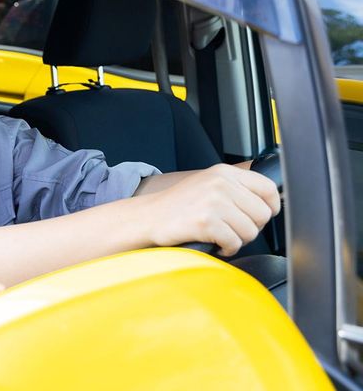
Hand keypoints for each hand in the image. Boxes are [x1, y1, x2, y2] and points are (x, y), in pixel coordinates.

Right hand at [142, 163, 280, 256]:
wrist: (150, 217)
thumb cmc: (180, 206)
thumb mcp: (209, 184)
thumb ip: (236, 188)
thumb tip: (270, 204)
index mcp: (224, 172)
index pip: (268, 188)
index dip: (270, 207)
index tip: (259, 216)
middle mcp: (221, 183)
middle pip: (262, 214)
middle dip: (251, 227)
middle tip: (232, 228)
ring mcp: (213, 201)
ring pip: (251, 231)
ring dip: (238, 240)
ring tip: (221, 235)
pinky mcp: (206, 222)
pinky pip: (234, 243)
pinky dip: (227, 249)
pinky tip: (215, 243)